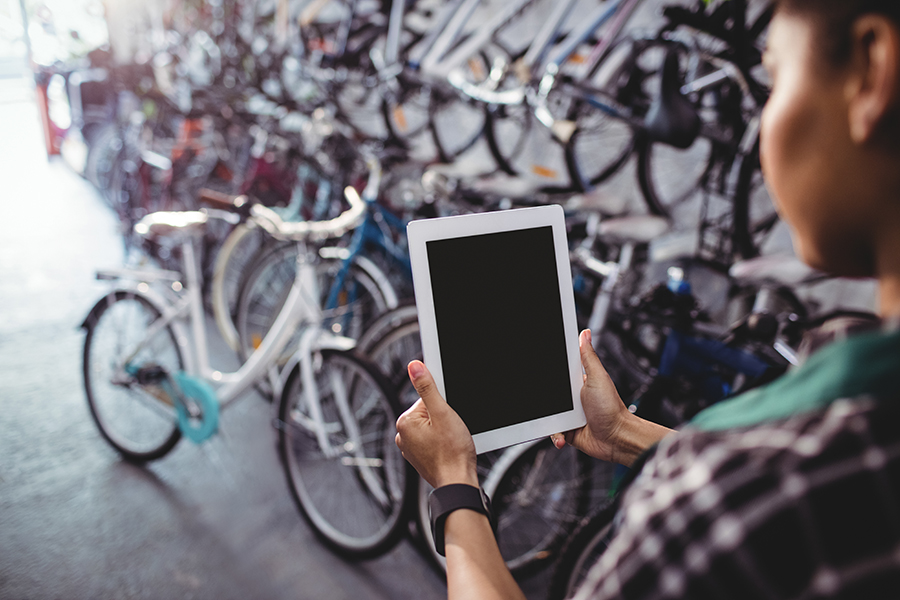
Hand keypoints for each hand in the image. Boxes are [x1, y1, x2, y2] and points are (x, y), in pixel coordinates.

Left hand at [395, 360, 477, 488]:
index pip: (426, 399)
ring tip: (451, 442)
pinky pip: (431, 441)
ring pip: (431, 427)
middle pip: (428, 413)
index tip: (450, 416)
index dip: (443, 405)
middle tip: (452, 431)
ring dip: (443, 431)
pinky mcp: (420, 458)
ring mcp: (411, 449)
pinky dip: (441, 442)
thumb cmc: (452, 453)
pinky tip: (449, 449)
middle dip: (443, 418)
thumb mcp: (442, 413)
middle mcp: (403, 436)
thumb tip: (414, 366)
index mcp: (405, 423)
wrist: (457, 482)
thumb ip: (427, 388)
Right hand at [551, 329, 662, 465]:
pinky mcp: (567, 432)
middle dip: (546, 401)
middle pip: (549, 395)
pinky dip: (554, 435)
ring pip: (547, 415)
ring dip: (549, 420)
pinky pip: (552, 432)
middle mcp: (572, 399)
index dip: (551, 376)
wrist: (616, 438)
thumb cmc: (612, 409)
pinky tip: (561, 435)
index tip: (545, 378)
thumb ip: (588, 357)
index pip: (558, 374)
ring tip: (560, 421)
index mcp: (578, 382)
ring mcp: (569, 416)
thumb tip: (585, 334)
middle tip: (554, 404)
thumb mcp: (598, 377)